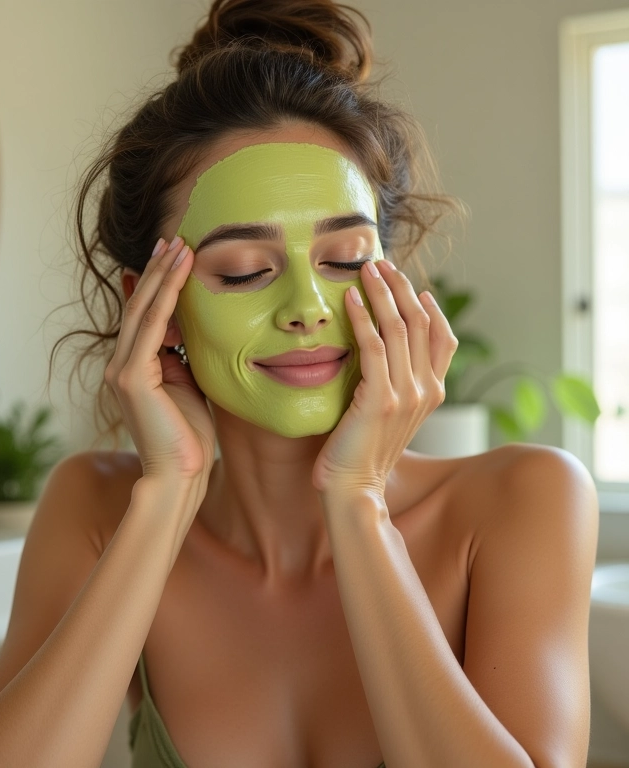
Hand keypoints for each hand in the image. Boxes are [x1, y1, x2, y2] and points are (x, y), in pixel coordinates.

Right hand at [105, 237, 215, 480]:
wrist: (180, 475)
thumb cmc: (188, 435)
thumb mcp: (187, 385)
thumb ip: (180, 357)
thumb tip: (186, 330)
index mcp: (133, 368)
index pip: (144, 317)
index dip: (157, 285)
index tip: (173, 256)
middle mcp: (121, 364)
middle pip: (139, 306)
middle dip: (157, 271)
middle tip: (174, 239)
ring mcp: (122, 369)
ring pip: (143, 310)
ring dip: (162, 275)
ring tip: (179, 245)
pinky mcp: (132, 376)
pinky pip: (152, 326)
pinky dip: (167, 295)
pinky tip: (180, 271)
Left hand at [312, 258, 458, 499]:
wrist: (355, 488)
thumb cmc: (363, 452)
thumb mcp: (389, 414)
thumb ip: (394, 385)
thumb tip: (380, 355)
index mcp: (433, 393)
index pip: (443, 339)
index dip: (431, 308)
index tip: (412, 285)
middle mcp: (427, 391)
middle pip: (423, 324)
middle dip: (401, 289)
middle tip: (382, 264)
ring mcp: (407, 395)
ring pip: (400, 329)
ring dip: (382, 294)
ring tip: (366, 270)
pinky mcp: (380, 398)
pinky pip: (374, 347)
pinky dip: (363, 319)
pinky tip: (351, 300)